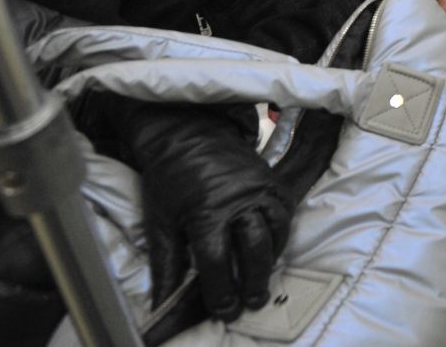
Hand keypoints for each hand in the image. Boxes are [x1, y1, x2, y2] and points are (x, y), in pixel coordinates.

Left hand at [120, 101, 290, 321]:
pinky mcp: (271, 179)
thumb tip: (161, 303)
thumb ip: (166, 265)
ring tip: (264, 276)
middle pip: (255, 248)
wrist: (187, 135)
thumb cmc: (169, 181)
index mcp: (206, 212)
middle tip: (252, 300)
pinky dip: (282, 232)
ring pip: (277, 230)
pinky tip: (273, 246)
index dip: (222, 291)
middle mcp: (239, 199)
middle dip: (255, 280)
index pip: (218, 261)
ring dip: (272, 257)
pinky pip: (286, 210)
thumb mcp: (160, 223)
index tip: (225, 310)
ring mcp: (259, 187)